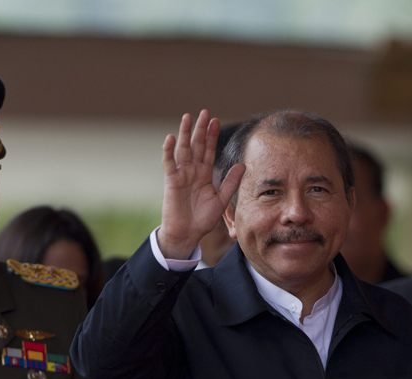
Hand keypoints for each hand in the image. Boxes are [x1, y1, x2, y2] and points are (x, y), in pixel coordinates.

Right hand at [157, 110, 244, 259]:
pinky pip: (169, 163)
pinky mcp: (171, 181)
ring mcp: (181, 174)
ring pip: (183, 150)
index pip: (209, 150)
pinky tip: (171, 138)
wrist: (187, 233)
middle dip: (201, 129)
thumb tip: (243, 166)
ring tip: (188, 117)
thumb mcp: (221, 200)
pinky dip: (168, 151)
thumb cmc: (203, 219)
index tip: (217, 121)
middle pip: (197, 145)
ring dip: (185, 134)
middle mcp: (193, 171)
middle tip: (205, 112)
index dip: (212, 136)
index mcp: (205, 174)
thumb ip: (231, 183)